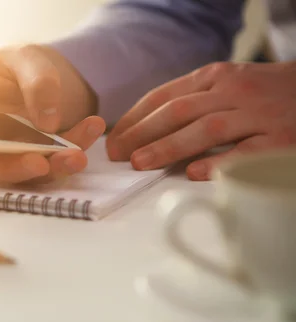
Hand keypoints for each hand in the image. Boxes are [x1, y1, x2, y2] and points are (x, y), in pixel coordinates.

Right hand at [0, 44, 104, 185]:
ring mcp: (0, 160)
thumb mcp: (27, 59)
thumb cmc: (18, 64)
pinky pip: (47, 167)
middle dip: (22, 169)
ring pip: (21, 174)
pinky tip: (92, 130)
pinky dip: (71, 152)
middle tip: (56, 160)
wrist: (40, 75)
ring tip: (82, 150)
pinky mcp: (27, 166)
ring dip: (55, 165)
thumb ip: (37, 84)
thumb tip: (47, 124)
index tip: (27, 159)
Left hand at [106, 61, 295, 179]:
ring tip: (140, 163)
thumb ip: (196, 100)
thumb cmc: (269, 93)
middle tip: (118, 155)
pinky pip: (247, 150)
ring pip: (206, 128)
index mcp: (215, 77)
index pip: (164, 95)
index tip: (113, 139)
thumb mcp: (230, 84)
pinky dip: (220, 162)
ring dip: (169, 146)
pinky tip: (195, 173)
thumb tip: (149, 130)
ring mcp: (258, 114)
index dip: (134, 118)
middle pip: (178, 110)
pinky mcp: (282, 138)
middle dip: (142, 133)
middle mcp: (234, 91)